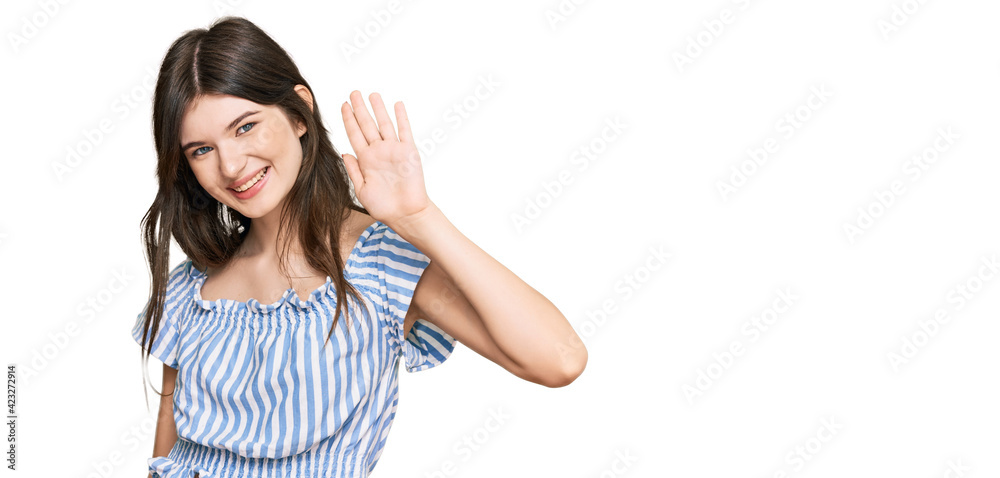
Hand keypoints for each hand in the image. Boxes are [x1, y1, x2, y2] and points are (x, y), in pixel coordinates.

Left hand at [340, 90, 430, 227]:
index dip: (348, 119)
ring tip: (372, 94)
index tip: (343, 105)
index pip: (354, 134)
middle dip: (360, 108)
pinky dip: (401, 118)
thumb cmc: (383, 206)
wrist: (405, 214)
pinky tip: (397, 105)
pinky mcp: (408, 152)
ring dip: (379, 109)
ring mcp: (394, 150)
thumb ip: (353, 170)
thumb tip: (344, 153)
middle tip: (354, 92)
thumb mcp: (361, 189)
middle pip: (367, 125)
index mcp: (365, 160)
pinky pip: (405, 131)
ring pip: (385, 124)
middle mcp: (378, 152)